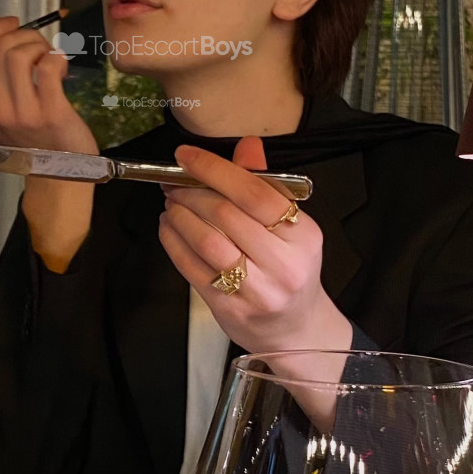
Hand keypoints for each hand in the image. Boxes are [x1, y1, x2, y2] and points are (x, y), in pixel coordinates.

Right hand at [0, 16, 98, 155]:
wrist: (58, 173)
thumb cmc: (33, 133)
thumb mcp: (3, 101)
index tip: (11, 23)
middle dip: (23, 34)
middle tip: (39, 46)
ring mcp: (22, 113)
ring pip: (20, 54)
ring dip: (39, 46)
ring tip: (49, 58)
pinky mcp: (51, 113)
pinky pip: (48, 67)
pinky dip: (56, 58)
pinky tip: (61, 68)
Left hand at [157, 137, 352, 354]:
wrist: (296, 328)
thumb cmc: (290, 268)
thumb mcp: (290, 225)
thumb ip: (265, 184)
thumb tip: (247, 145)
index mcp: (303, 234)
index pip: (255, 192)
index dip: (215, 169)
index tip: (187, 156)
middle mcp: (284, 263)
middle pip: (226, 215)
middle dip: (191, 192)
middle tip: (174, 184)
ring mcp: (258, 291)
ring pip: (207, 242)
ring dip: (179, 216)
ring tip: (171, 205)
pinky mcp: (231, 310)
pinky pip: (193, 269)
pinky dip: (173, 243)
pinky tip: (170, 229)